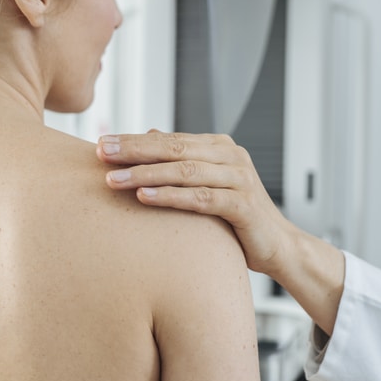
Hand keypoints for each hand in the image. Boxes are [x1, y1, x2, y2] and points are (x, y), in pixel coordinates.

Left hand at [98, 131, 296, 276]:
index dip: (134, 140)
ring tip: (114, 179)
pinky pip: (201, 198)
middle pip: (175, 149)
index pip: (170, 139)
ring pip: (185, 171)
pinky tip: (143, 197)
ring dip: (146, 174)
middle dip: (134, 151)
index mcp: (220, 147)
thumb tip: (147, 134)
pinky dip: (171, 196)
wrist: (278, 246)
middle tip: (101, 153)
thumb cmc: (237, 218)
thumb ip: (182, 161)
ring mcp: (240, 179)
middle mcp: (231, 157)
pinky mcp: (244, 205)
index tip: (101, 142)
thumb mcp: (207, 185)